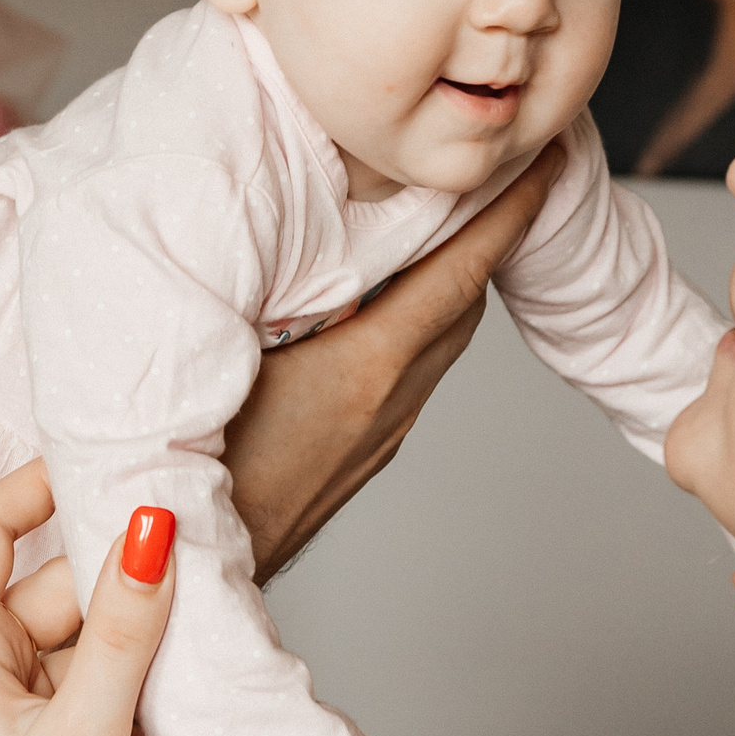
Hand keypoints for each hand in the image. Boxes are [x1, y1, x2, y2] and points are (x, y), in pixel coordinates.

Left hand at [0, 468, 173, 735]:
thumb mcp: (87, 734)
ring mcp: (2, 705)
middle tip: (196, 572)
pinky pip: (83, 684)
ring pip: (77, 637)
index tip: (106, 465)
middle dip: (118, 580)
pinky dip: (126, 685)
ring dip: (132, 640)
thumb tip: (151, 530)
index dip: (39, 484)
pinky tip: (169, 705)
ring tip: (194, 648)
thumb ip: (126, 630)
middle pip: (50, 584)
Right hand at [226, 144, 564, 580]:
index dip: (507, 211)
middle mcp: (389, 403)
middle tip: (492, 177)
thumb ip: (265, 288)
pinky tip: (377, 309)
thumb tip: (278, 222)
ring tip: (438, 230)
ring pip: (440, 342)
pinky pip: (411, 374)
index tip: (541, 159)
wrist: (193, 576)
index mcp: (365, 368)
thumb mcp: (222, 353)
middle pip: (464, 303)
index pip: (460, 271)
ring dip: (450, 283)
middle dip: (486, 235)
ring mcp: (381, 436)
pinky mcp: (362, 457)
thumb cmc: (194, 470)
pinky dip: (416, 325)